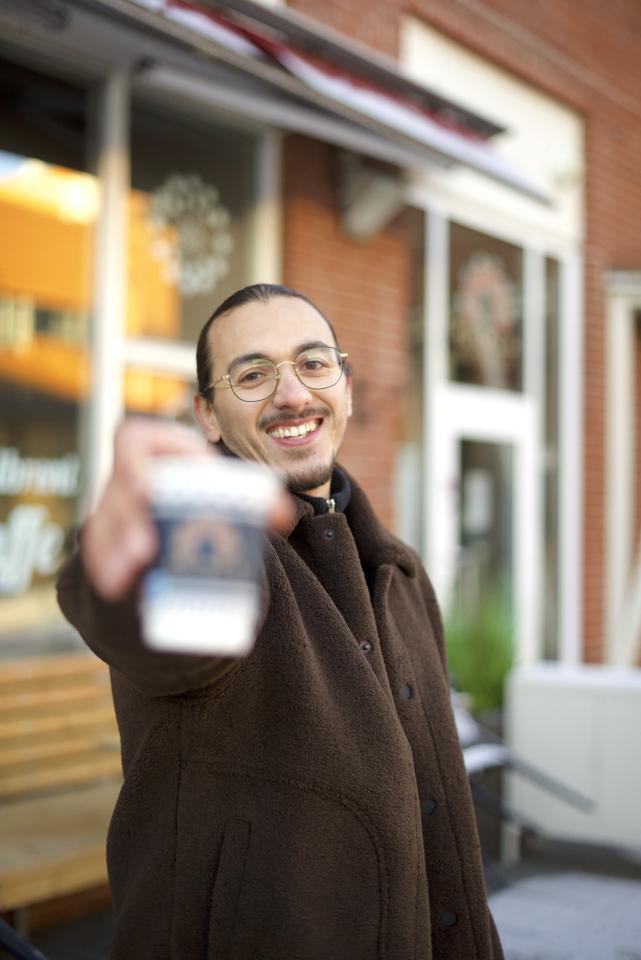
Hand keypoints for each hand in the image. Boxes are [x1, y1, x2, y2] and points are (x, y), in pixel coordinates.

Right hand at [82, 418, 292, 599]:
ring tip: (135, 567)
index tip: (155, 488)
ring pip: (105, 521)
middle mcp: (125, 476)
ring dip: (118, 545)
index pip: (134, 439)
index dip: (142, 460)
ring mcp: (111, 507)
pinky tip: (118, 585)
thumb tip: (283, 516)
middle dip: (130, 513)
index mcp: (152, 449)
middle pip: (117, 486)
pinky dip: (108, 568)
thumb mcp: (226, 487)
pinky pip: (99, 550)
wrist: (175, 511)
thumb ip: (256, 499)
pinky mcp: (106, 539)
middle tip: (145, 544)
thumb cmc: (201, 491)